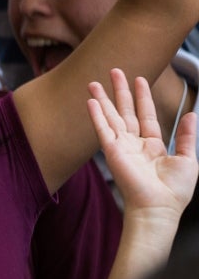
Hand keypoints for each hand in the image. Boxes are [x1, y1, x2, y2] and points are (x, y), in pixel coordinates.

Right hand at [87, 69, 197, 223]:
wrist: (159, 207)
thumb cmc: (174, 190)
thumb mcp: (188, 158)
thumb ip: (186, 136)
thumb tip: (191, 114)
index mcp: (152, 146)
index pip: (145, 115)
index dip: (142, 97)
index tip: (139, 79)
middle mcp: (134, 145)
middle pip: (124, 112)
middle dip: (119, 91)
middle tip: (114, 71)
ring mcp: (122, 148)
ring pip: (111, 117)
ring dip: (103, 99)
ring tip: (94, 82)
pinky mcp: (113, 152)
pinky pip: (103, 130)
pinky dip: (96, 116)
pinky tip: (90, 101)